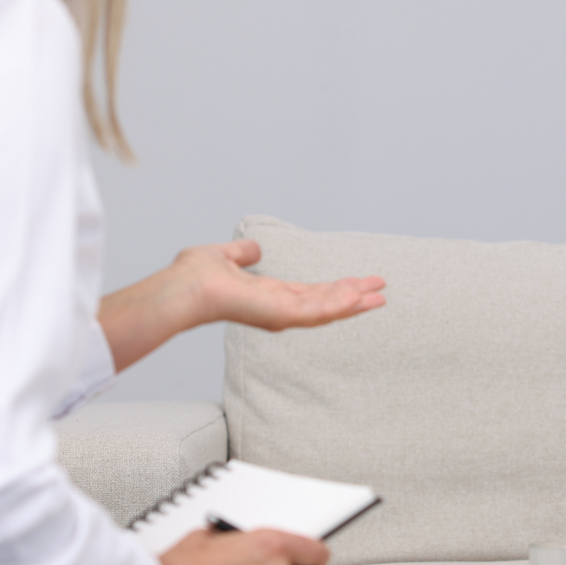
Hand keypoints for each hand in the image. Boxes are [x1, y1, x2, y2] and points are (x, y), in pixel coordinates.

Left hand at [175, 240, 385, 332]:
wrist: (185, 288)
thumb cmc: (194, 276)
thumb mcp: (224, 256)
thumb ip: (242, 254)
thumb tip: (252, 249)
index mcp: (268, 295)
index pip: (310, 293)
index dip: (334, 288)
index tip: (357, 283)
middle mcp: (278, 308)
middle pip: (326, 303)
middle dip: (353, 297)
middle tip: (380, 291)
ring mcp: (282, 315)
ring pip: (327, 310)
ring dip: (354, 302)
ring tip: (379, 295)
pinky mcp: (282, 315)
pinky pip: (318, 311)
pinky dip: (340, 305)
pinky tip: (359, 298)